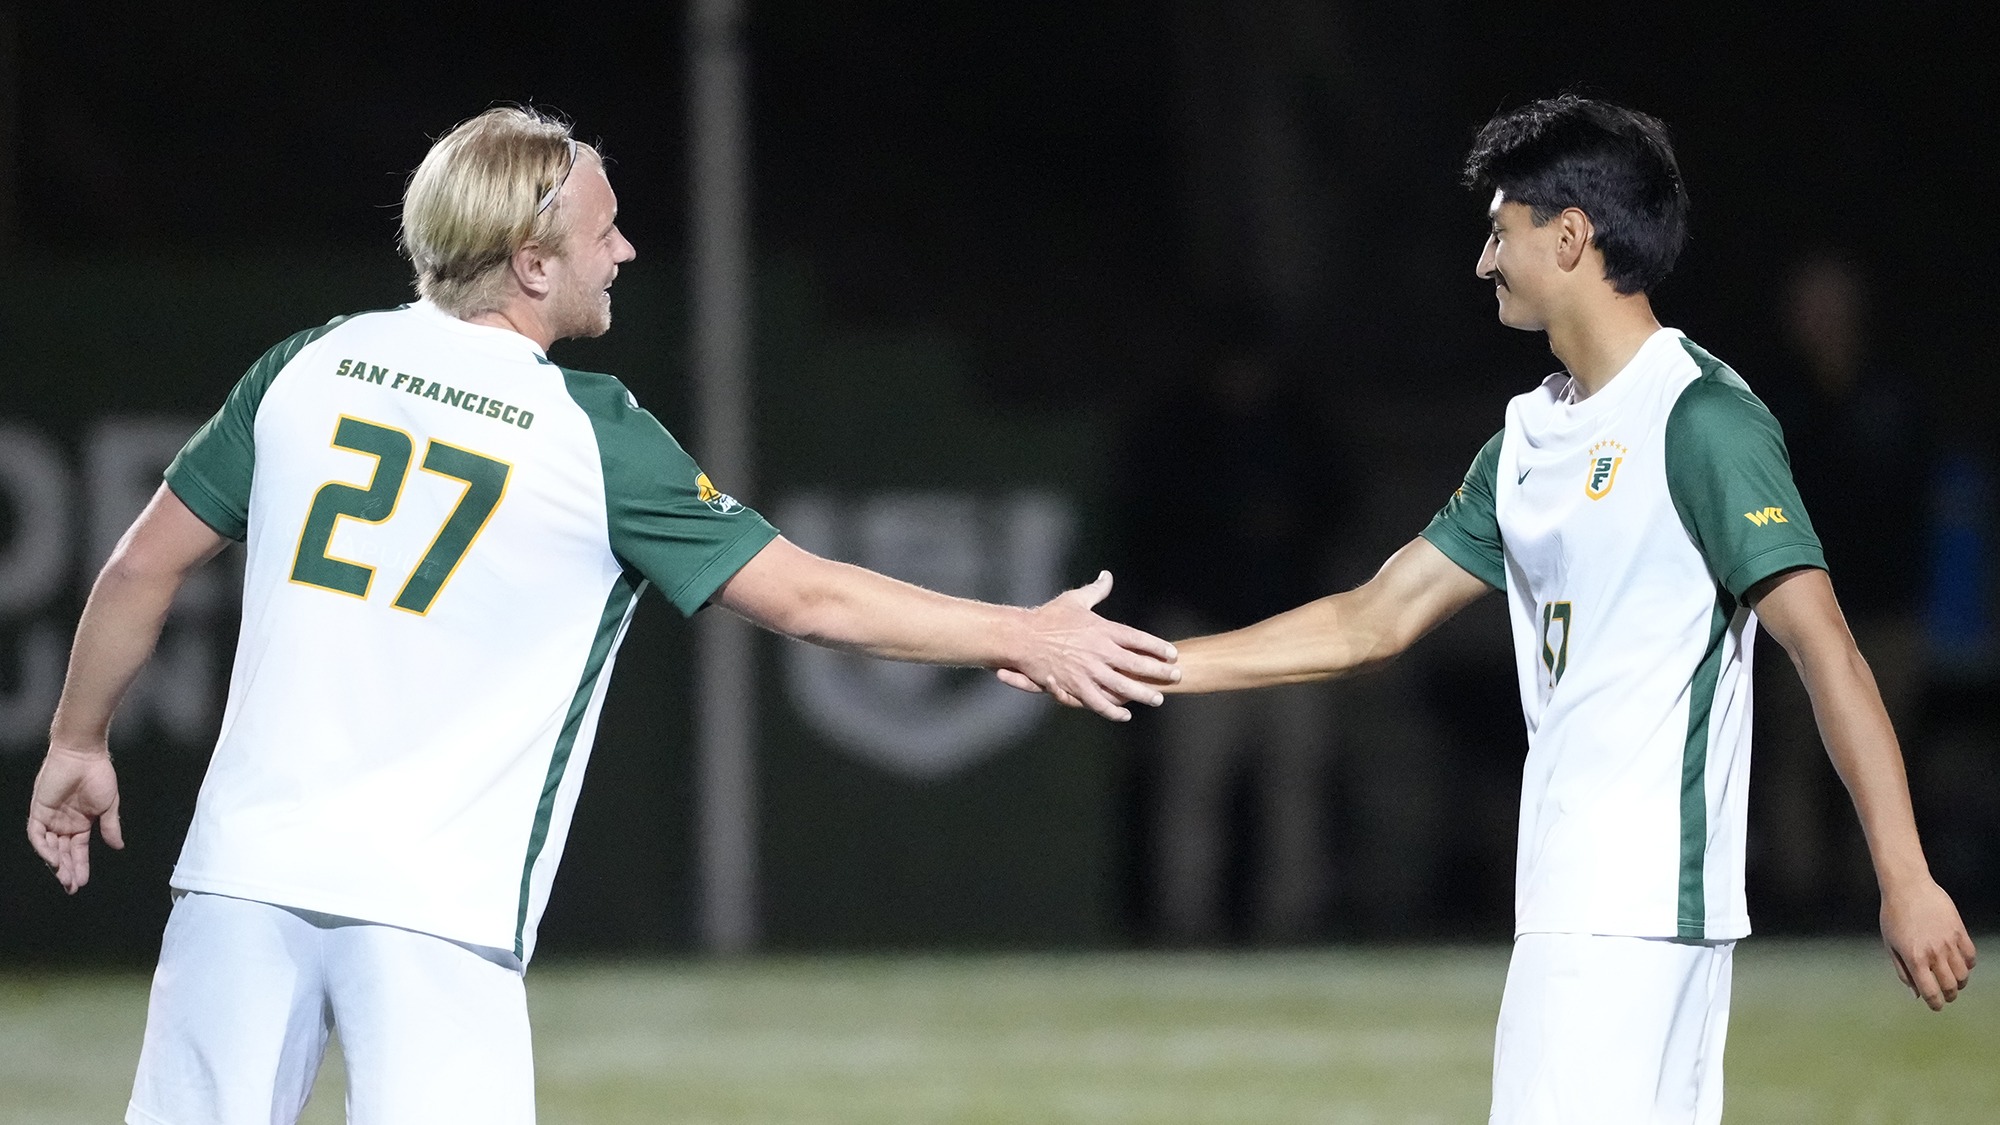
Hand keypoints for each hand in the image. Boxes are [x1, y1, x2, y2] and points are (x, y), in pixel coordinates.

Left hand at [27, 744, 123, 893]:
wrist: (83, 755)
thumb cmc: (99, 776)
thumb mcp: (109, 805)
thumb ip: (111, 827)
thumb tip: (118, 846)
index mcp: (81, 823)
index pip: (78, 850)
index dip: (80, 866)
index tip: (82, 883)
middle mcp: (64, 824)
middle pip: (63, 852)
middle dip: (67, 870)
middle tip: (72, 886)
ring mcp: (50, 818)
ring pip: (49, 847)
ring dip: (56, 863)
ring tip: (64, 877)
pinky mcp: (39, 810)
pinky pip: (37, 834)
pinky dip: (43, 847)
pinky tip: (53, 859)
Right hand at [994, 571, 1178, 720]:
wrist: (1023, 638)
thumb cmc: (1048, 617)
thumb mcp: (1075, 599)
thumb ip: (1096, 590)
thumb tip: (1107, 576)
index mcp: (1102, 629)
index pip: (1138, 639)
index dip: (1157, 647)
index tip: (1172, 654)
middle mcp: (1100, 651)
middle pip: (1137, 664)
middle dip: (1159, 672)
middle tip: (1175, 676)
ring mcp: (1088, 671)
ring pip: (1123, 687)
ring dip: (1142, 694)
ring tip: (1157, 699)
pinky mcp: (1075, 686)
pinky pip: (1099, 702)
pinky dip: (1113, 710)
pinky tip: (1125, 715)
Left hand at [1880, 877, 1976, 1010]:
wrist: (1907, 887)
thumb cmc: (1893, 915)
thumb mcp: (1890, 945)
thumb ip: (1903, 971)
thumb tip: (1915, 994)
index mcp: (1914, 959)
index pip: (1930, 992)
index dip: (1935, 1003)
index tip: (1936, 1006)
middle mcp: (1934, 953)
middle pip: (1950, 986)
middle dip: (1949, 995)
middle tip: (1946, 995)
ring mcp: (1948, 942)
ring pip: (1963, 974)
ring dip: (1960, 982)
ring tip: (1954, 980)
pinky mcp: (1959, 931)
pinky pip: (1970, 956)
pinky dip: (1968, 964)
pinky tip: (1961, 963)